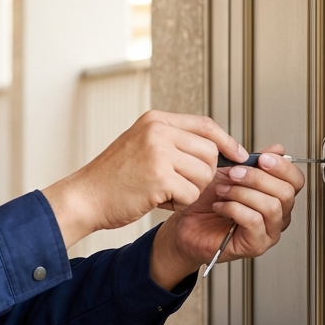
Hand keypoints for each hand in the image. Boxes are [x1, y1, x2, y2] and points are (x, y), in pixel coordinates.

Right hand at [41, 111, 246, 247]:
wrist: (85, 197)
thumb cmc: (113, 178)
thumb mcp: (143, 146)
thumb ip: (174, 142)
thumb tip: (217, 150)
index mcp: (155, 120)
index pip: (205, 125)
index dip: (226, 141)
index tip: (239, 155)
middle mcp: (158, 131)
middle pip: (210, 152)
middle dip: (202, 174)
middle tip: (177, 184)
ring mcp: (158, 152)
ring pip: (204, 175)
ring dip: (189, 191)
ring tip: (162, 191)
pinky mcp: (159, 177)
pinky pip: (191, 194)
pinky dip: (178, 203)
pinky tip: (157, 200)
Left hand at [149, 144, 306, 289]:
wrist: (185, 223)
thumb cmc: (206, 201)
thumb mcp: (230, 172)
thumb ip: (254, 161)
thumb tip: (277, 149)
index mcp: (276, 196)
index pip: (296, 181)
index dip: (282, 167)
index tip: (262, 158)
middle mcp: (278, 215)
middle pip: (286, 193)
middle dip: (257, 178)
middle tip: (233, 173)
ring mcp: (269, 232)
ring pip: (271, 206)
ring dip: (242, 193)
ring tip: (222, 190)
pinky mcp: (256, 245)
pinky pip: (254, 221)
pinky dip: (233, 208)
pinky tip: (220, 206)